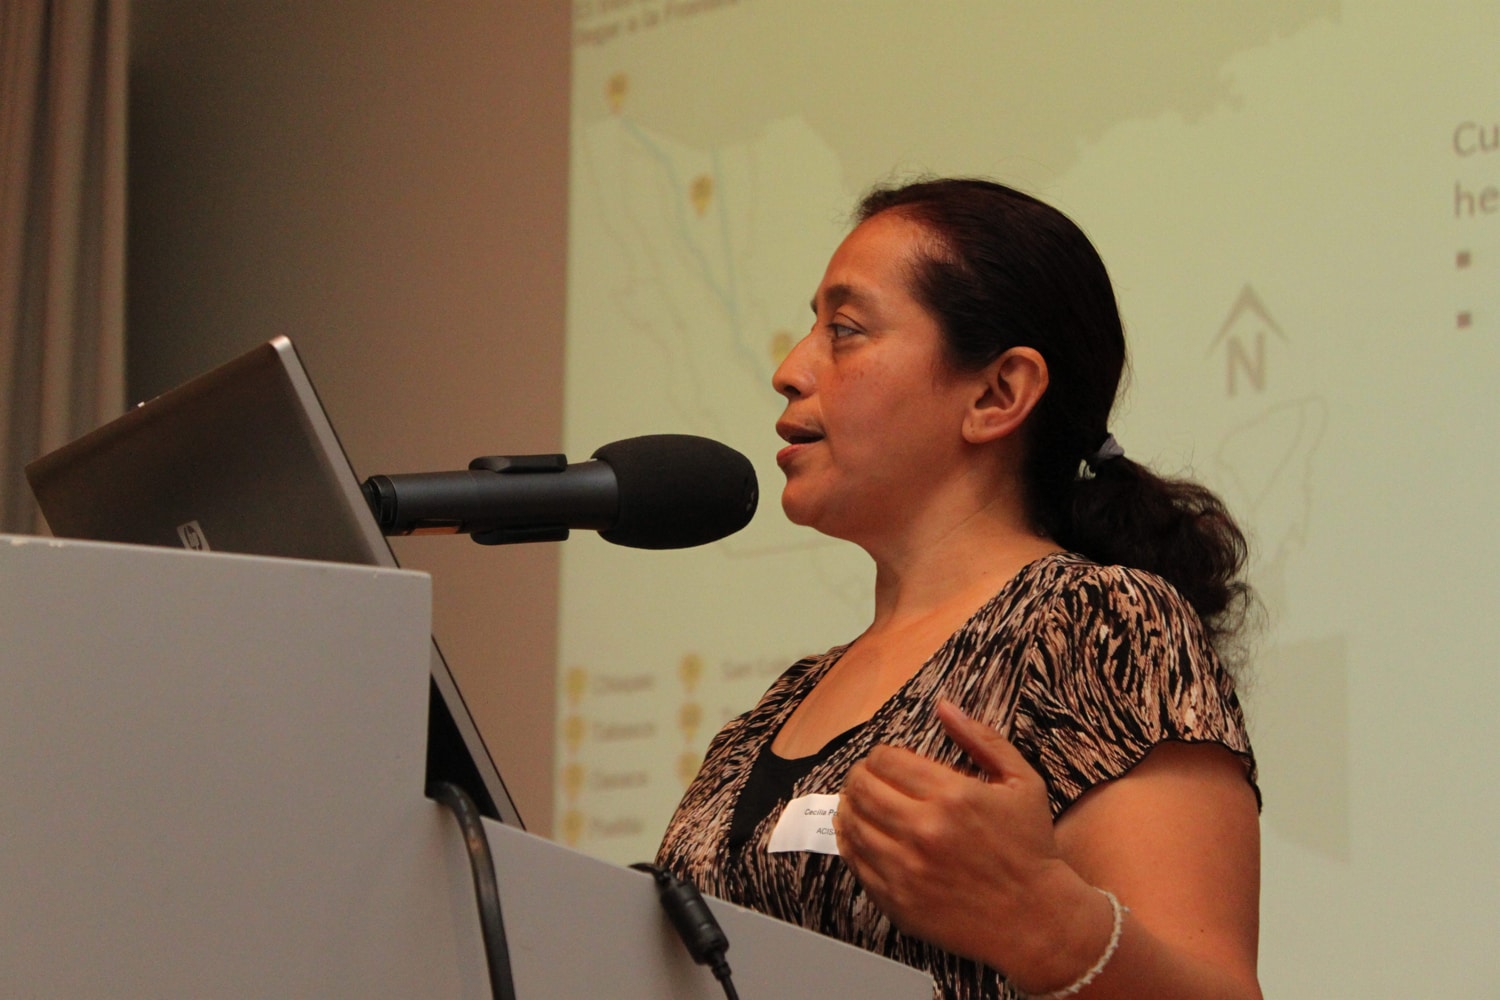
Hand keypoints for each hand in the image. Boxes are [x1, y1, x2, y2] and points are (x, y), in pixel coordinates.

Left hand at [835, 700, 1095, 972]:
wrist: (1036, 919)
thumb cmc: (1031, 848)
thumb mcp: (1021, 782)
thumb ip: (982, 739)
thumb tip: (944, 707)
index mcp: (952, 796)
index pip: (886, 760)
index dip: (881, 754)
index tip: (888, 760)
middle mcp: (923, 830)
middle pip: (862, 787)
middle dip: (861, 775)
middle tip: (869, 778)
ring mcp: (906, 868)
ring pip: (852, 822)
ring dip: (851, 806)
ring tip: (860, 803)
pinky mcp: (896, 900)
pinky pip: (855, 861)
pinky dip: (850, 841)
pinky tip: (859, 833)